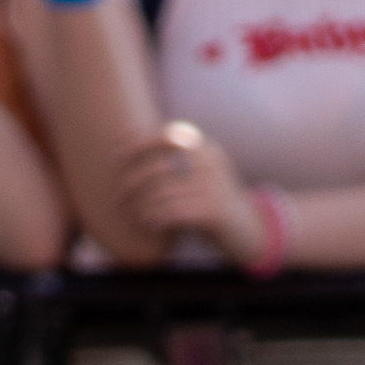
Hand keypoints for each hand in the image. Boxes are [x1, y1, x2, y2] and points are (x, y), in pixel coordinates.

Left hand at [121, 122, 276, 273]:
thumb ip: (173, 164)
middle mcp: (210, 163)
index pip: (165, 135)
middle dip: (132, 182)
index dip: (136, 144)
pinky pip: (173, 212)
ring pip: (162, 193)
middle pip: (158, 166)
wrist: (250, 229)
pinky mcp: (214, 211)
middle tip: (119, 197)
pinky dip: (155, 218)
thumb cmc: (212, 203)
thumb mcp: (197, 176)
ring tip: (133, 215)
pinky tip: (149, 224)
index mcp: (205, 148)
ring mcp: (213, 187)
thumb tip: (128, 155)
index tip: (113, 157)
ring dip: (141, 206)